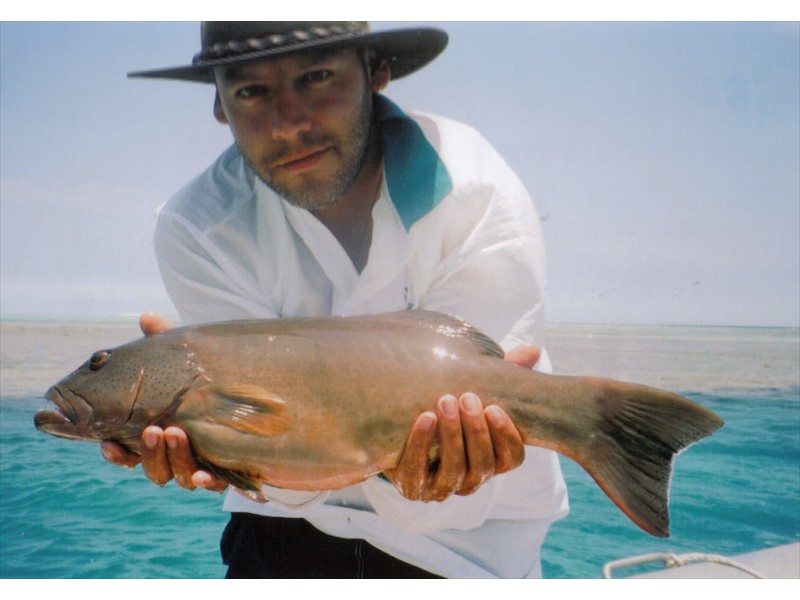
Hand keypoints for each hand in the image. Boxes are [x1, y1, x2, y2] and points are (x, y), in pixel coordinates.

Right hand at [100, 312, 227, 493]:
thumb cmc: (213, 378)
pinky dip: (208, 481)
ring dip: (175, 459)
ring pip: (180, 477)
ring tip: (178, 432)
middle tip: (155, 428)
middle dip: (150, 452)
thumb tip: (147, 317)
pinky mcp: (232, 470)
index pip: (130, 453)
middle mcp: (179, 455)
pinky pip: (217, 483)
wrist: (266, 397)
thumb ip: (167, 341)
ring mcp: (204, 464)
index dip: (117, 454)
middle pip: (154, 468)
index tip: (110, 444)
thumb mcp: (190, 359)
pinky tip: (205, 474)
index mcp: (162, 433)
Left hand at [384, 345, 538, 501]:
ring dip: (451, 436)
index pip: (513, 458)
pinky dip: (421, 446)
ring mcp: (443, 487)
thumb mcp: (476, 388)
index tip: (494, 407)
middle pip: (484, 466)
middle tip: (467, 397)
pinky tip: (424, 418)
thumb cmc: (450, 405)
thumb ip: (505, 372)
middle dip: (476, 431)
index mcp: (492, 459)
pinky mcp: (413, 487)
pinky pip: (417, 474)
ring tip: (445, 402)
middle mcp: (472, 479)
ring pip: (454, 472)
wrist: (403, 424)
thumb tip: (532, 349)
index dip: (507, 436)